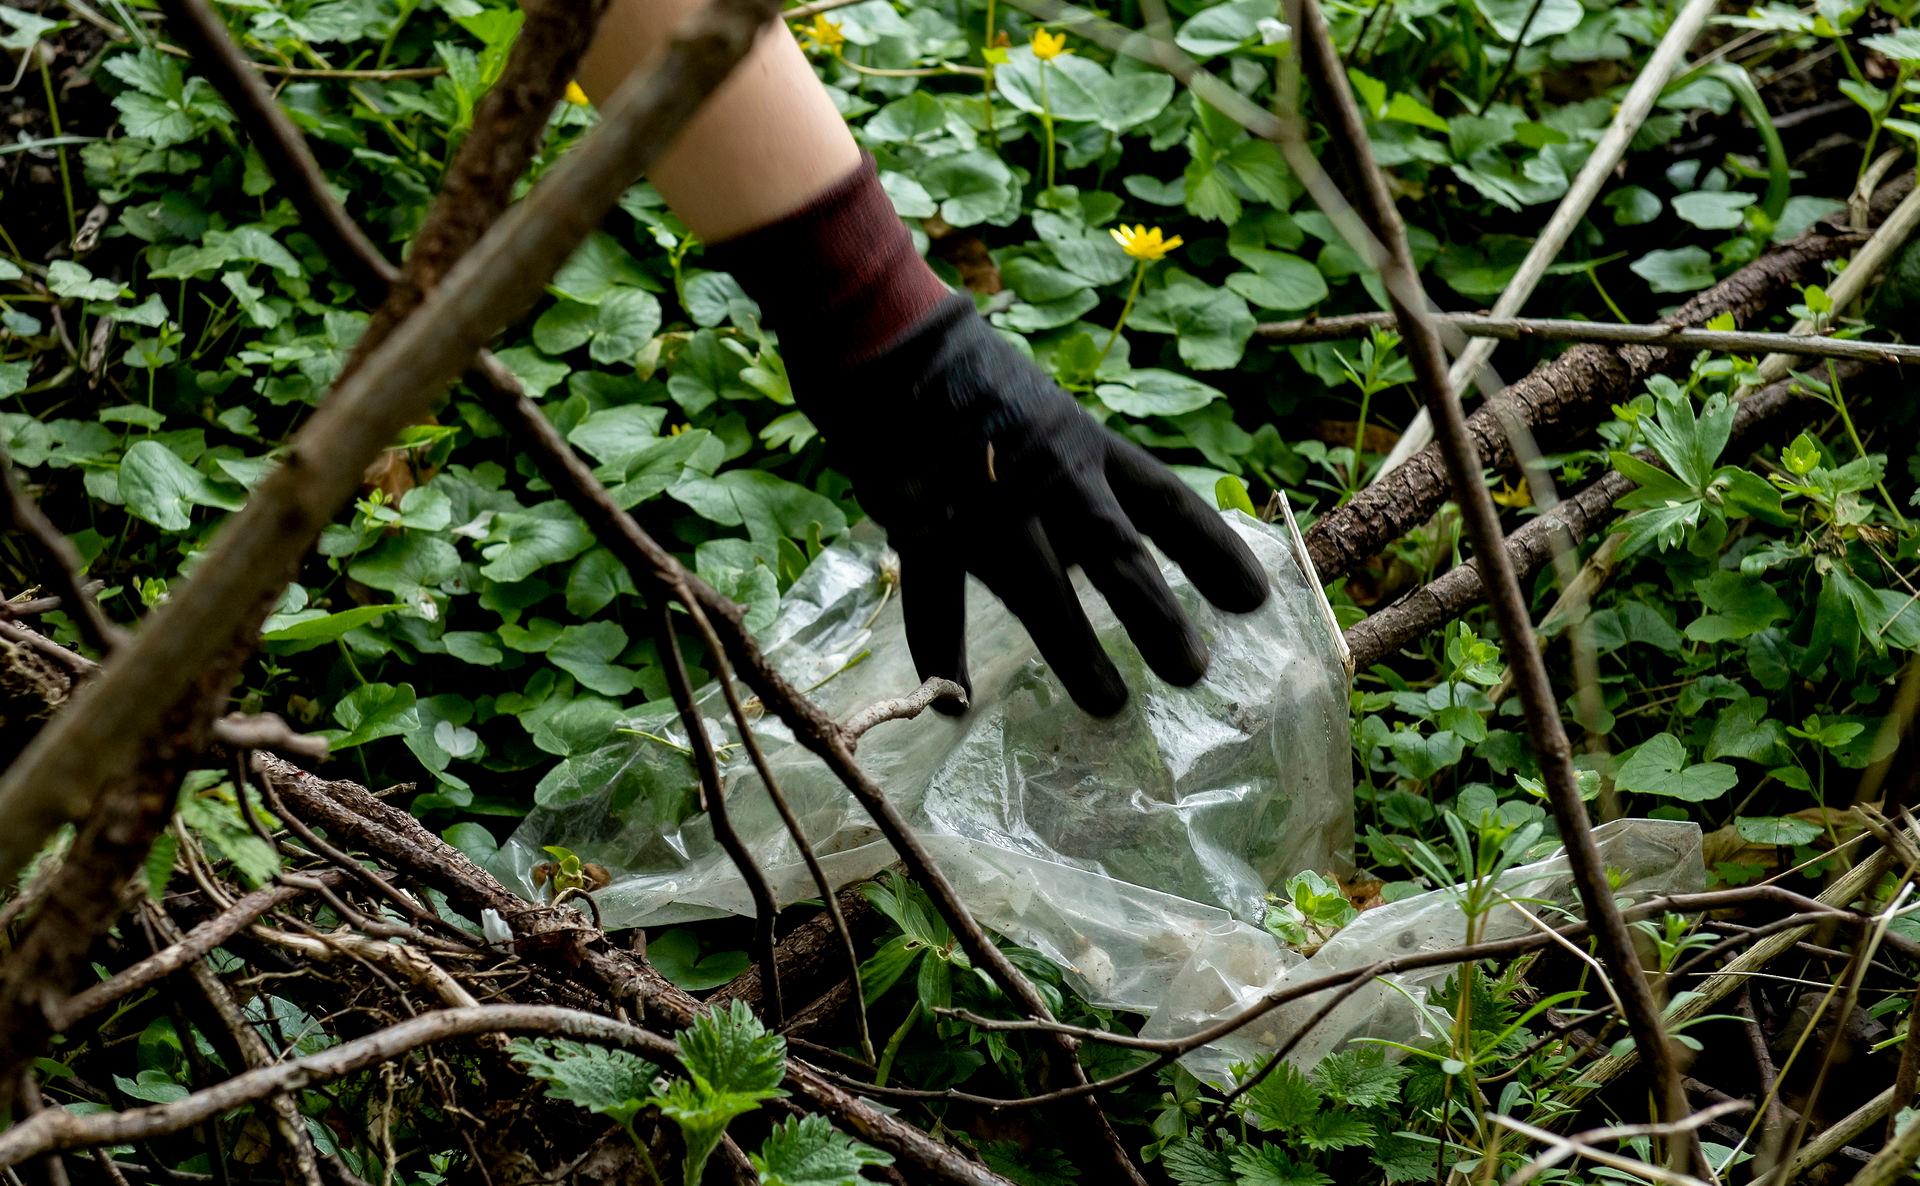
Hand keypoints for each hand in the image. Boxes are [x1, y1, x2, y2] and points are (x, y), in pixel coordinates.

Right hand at [798, 296, 1269, 715]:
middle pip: (1116, 552)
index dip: (1213, 552)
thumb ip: (1075, 488)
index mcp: (1085, 446)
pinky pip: (935, 599)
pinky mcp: (923, 521)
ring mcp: (985, 502)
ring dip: (1075, 650)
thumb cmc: (974, 384)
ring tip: (1110, 704)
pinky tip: (956, 701)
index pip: (1165, 501)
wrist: (890, 337)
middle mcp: (1047, 476)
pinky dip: (942, 652)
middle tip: (1192, 672)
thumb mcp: (1047, 420)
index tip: (1253, 601)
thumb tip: (1104, 561)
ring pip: (1038, 587)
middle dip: (1156, 614)